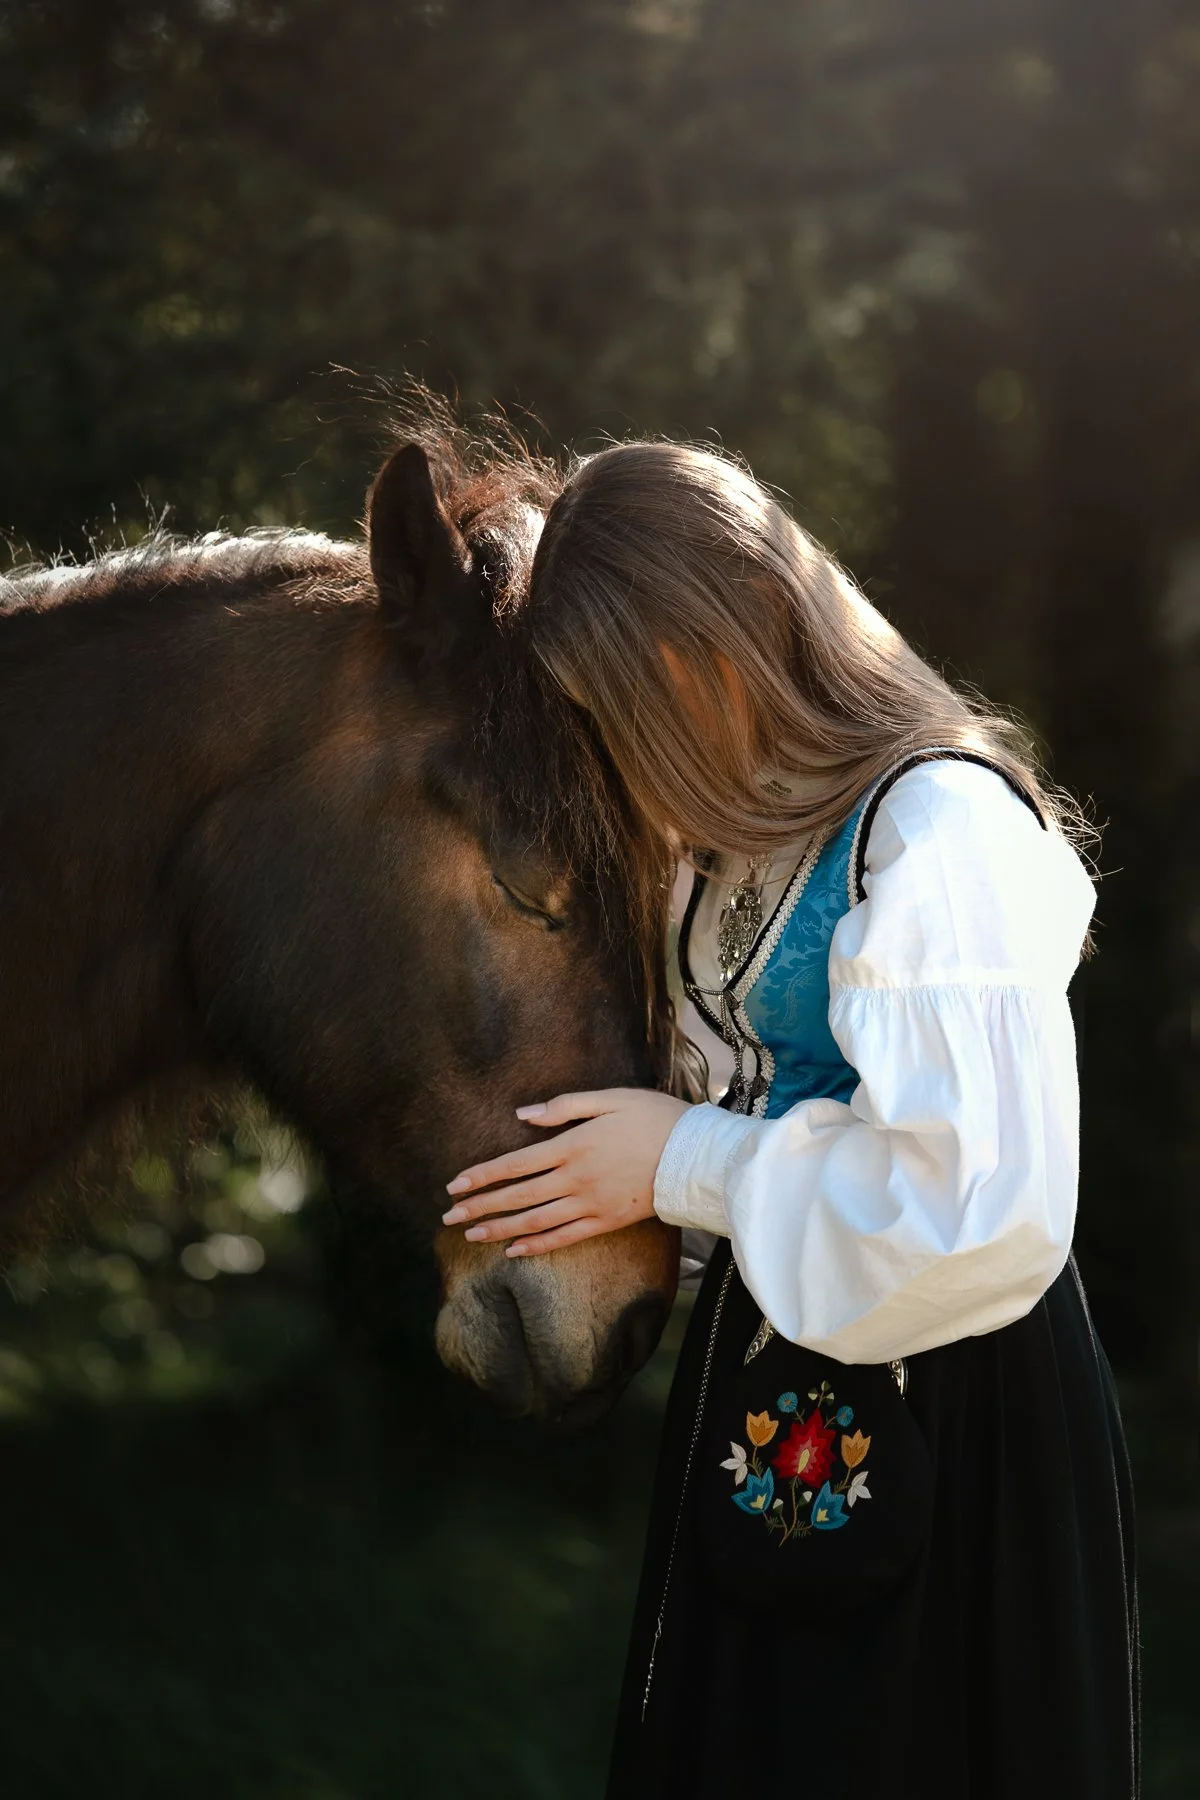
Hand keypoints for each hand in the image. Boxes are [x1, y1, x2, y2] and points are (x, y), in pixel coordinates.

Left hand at [441, 1088, 689, 1256]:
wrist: (695, 1156)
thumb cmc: (655, 1118)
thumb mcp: (611, 1098)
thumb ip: (564, 1107)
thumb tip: (522, 1115)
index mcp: (572, 1146)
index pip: (515, 1164)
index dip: (482, 1176)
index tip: (454, 1186)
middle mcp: (575, 1179)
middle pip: (517, 1196)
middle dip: (480, 1207)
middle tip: (448, 1217)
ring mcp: (590, 1204)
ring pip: (535, 1221)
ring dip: (500, 1229)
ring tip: (471, 1236)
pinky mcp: (606, 1222)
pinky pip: (565, 1238)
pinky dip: (537, 1245)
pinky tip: (515, 1251)